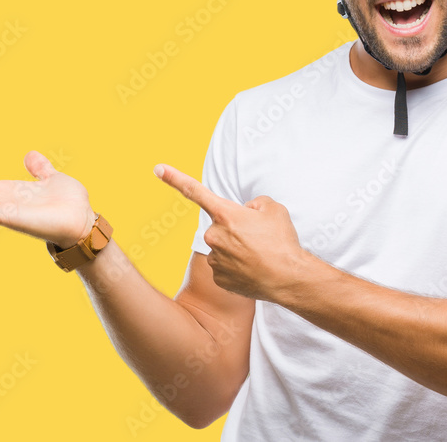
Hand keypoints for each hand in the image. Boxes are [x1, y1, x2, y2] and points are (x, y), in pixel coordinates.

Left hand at [153, 163, 308, 300]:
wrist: (289, 278)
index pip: (195, 191)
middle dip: (235, 229)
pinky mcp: (218, 278)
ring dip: (236, 249)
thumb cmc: (282, 242)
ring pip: (222, 247)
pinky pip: (224, 267)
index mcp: (225, 214)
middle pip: (220, 226)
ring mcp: (214, 258)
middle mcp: (213, 235)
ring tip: (259, 256)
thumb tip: (245, 212)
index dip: (174, 178)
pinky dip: (237, 267)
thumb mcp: (273, 208)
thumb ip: (254, 203)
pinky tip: (253, 270)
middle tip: (258, 239)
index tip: (158, 169)